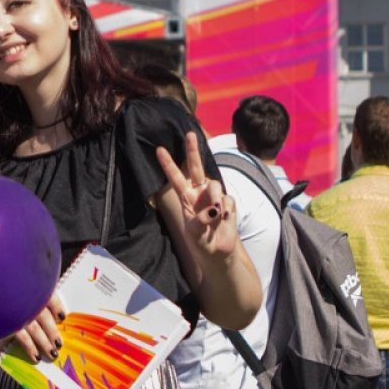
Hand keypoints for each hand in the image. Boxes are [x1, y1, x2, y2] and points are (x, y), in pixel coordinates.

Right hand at [12, 293, 64, 363]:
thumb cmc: (5, 289)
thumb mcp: (21, 287)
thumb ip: (32, 296)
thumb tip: (50, 313)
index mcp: (30, 284)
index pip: (49, 295)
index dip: (56, 306)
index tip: (61, 317)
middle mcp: (25, 296)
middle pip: (43, 315)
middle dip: (52, 330)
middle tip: (59, 344)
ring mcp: (16, 309)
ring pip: (34, 327)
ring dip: (44, 342)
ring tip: (52, 353)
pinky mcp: (7, 322)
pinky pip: (21, 336)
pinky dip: (30, 347)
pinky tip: (35, 357)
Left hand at [156, 131, 239, 262]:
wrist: (217, 253)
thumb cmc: (200, 241)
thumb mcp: (194, 233)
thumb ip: (200, 220)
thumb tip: (214, 209)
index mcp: (186, 198)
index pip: (175, 178)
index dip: (168, 164)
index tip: (159, 150)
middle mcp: (199, 193)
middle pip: (195, 168)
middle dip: (192, 151)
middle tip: (190, 135)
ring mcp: (214, 197)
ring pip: (215, 185)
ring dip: (215, 197)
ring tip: (216, 214)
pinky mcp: (228, 204)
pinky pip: (228, 200)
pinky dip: (226, 210)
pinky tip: (224, 219)